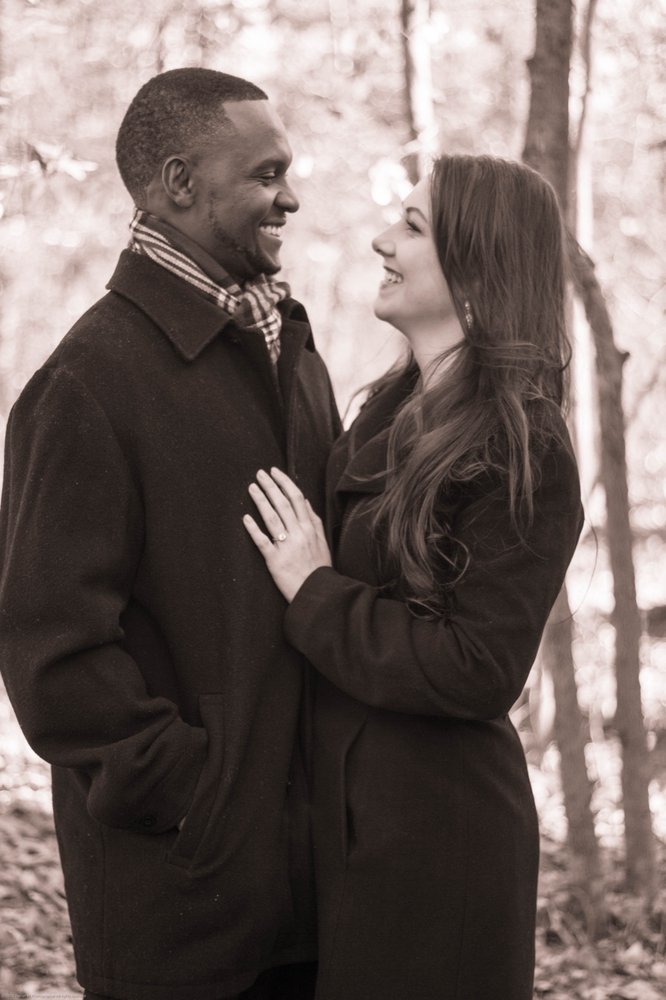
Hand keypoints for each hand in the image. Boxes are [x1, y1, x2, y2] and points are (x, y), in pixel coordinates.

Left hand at [243, 468, 331, 601]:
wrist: (318, 593)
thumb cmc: (319, 568)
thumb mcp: (322, 541)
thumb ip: (314, 520)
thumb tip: (305, 501)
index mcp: (310, 528)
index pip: (297, 498)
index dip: (284, 482)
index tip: (274, 471)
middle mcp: (299, 534)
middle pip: (283, 504)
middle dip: (270, 486)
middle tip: (259, 473)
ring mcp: (286, 546)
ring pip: (272, 518)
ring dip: (261, 501)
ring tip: (252, 488)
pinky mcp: (275, 560)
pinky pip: (262, 542)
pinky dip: (254, 529)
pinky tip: (246, 518)